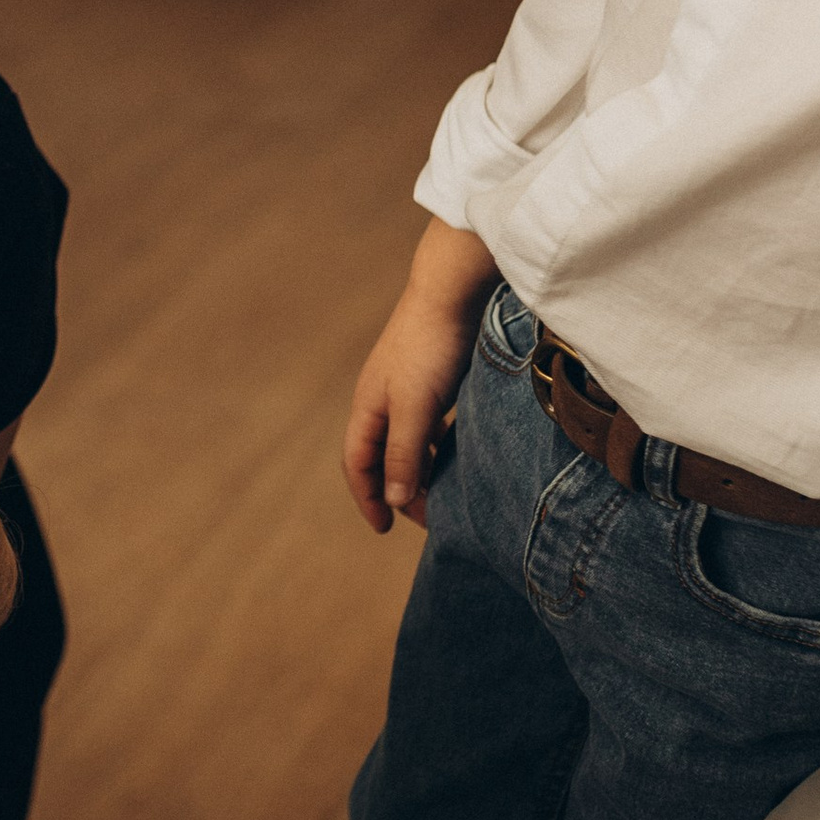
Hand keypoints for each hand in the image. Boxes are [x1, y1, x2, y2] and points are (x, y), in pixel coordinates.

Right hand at [343, 223, 499, 535]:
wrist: (454, 291)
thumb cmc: (431, 346)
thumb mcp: (415, 407)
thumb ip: (404, 454)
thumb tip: (394, 500)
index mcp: (368, 408)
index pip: (358, 464)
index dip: (367, 498)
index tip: (385, 529)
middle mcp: (383, 401)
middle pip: (382, 457)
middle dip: (398, 491)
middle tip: (428, 517)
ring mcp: (408, 390)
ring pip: (408, 443)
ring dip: (421, 471)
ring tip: (446, 494)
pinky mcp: (434, 379)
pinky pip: (430, 426)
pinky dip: (439, 448)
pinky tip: (462, 456)